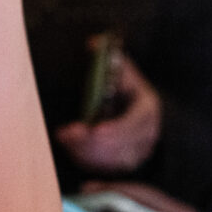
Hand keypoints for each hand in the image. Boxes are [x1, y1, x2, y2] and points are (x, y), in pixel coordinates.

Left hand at [55, 55, 161, 171]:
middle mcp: (147, 135)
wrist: (129, 104)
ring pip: (113, 161)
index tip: (94, 130)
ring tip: (64, 138)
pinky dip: (87, 160)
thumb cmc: (121, 84)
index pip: (136, 123)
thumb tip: (93, 42)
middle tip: (68, 134)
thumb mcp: (118, 67)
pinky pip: (107, 169)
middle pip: (123, 146)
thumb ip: (106, 56)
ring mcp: (138, 152)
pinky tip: (70, 146)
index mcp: (147, 108)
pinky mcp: (125, 163)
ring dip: (86, 152)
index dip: (116, 129)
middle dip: (93, 143)